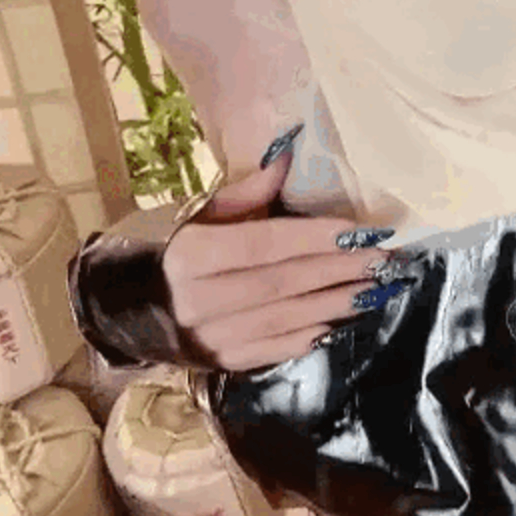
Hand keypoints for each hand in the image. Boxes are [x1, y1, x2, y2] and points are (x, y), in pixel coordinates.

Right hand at [163, 159, 395, 370]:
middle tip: (382, 259)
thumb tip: (289, 152)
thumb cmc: (178, 249)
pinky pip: (275, 349)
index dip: (315, 238)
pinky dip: (311, 334)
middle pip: (283, 282)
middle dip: (339, 270)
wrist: (133, 308)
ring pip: (286, 318)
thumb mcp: (204, 214)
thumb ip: (249, 191)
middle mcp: (199, 299)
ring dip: (336, 303)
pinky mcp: (222, 363)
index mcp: (192, 254)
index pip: (265, 244)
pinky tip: (341, 320)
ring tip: (376, 288)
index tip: (360, 231)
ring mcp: (211, 337)